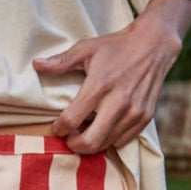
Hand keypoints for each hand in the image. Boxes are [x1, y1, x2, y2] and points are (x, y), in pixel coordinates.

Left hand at [32, 0, 190, 153]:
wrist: (155, 44)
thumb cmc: (116, 47)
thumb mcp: (86, 48)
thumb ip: (61, 61)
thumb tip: (36, 64)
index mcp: (99, 85)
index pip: (71, 120)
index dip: (59, 128)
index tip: (58, 126)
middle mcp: (118, 102)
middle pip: (89, 142)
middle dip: (74, 145)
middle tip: (70, 137)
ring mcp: (133, 112)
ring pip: (105, 145)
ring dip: (91, 143)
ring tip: (85, 132)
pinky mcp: (145, 118)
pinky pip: (121, 142)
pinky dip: (109, 140)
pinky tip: (103, 128)